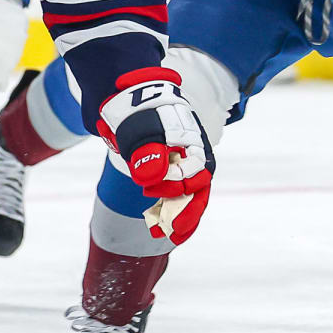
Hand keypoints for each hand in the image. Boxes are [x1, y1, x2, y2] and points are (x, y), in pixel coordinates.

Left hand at [97, 68, 215, 244]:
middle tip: (173, 233)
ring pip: (189, 197)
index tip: (146, 190)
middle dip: (186, 214)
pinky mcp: (172, 172)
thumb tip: (150, 179)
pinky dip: (169, 210)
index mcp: (194, 144)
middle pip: (198, 191)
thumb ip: (147, 152)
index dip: (172, 186)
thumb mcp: (140, 128)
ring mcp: (184, 165)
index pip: (193, 175)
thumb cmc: (140, 112)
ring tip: (164, 234)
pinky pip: (177, 195)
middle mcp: (195, 157)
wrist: (134, 97)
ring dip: (178, 216)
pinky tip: (157, 224)